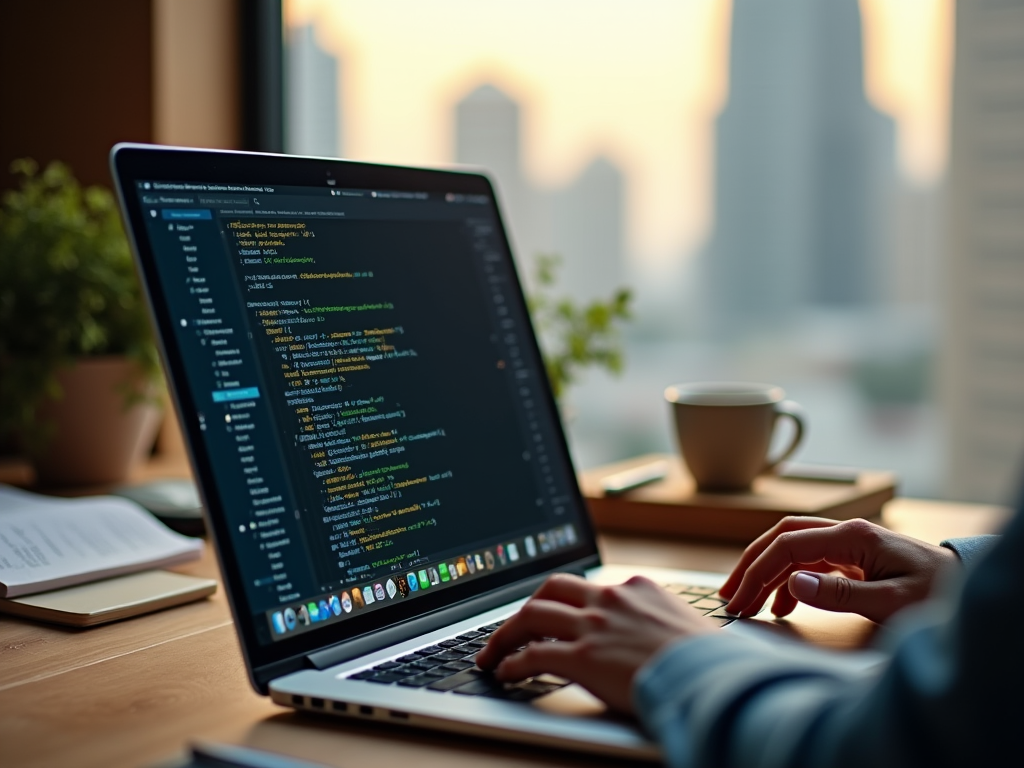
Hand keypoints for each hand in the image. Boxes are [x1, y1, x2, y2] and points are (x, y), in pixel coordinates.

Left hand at [475, 573, 719, 713]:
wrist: (714, 677)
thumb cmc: (712, 661)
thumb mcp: (688, 627)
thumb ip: (662, 623)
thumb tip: (662, 638)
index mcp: (637, 588)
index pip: (588, 587)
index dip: (564, 601)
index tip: (554, 612)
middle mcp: (611, 599)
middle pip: (551, 590)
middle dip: (526, 608)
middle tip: (512, 627)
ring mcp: (594, 626)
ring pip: (531, 616)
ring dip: (505, 634)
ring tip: (492, 652)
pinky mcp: (583, 658)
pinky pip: (533, 655)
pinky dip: (512, 663)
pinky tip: (505, 673)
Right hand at [719, 517, 958, 623]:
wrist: (971, 586)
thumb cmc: (940, 596)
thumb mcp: (893, 602)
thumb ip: (840, 594)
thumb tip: (791, 582)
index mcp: (853, 536)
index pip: (788, 544)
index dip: (758, 570)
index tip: (739, 599)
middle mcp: (847, 533)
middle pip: (783, 537)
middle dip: (751, 564)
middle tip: (729, 595)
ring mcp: (850, 544)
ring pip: (793, 547)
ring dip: (766, 571)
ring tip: (745, 601)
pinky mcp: (855, 558)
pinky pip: (810, 561)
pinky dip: (789, 580)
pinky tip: (782, 606)